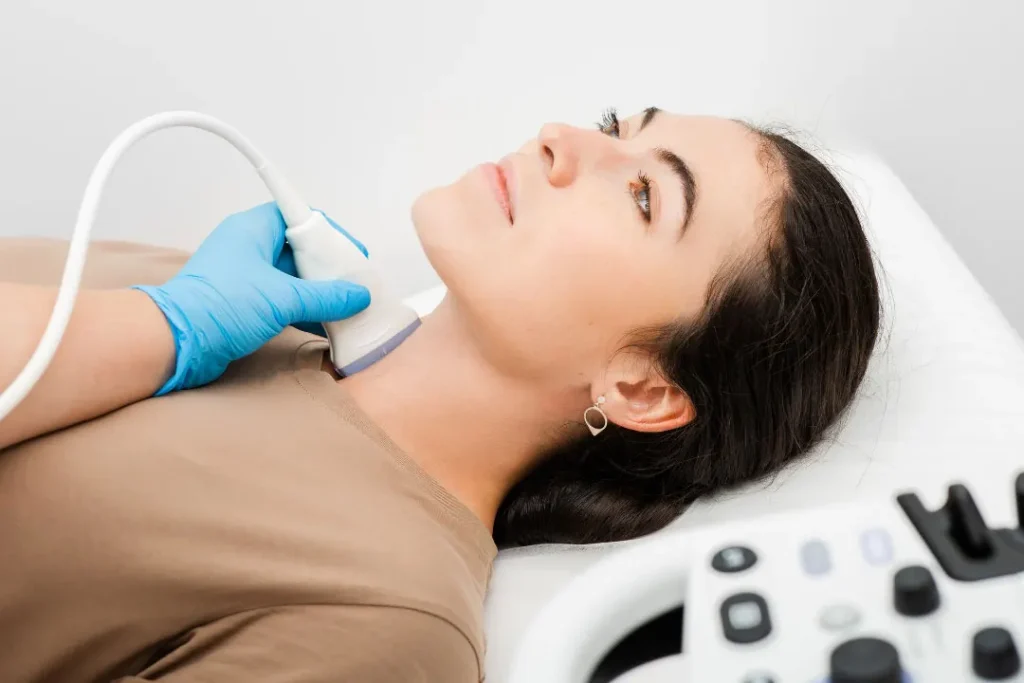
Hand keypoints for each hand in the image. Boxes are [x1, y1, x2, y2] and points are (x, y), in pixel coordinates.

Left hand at [133, 202, 369, 394]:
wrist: (176, 342)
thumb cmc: (222, 306)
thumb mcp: (284, 298)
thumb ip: (327, 297)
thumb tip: (359, 296)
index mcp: (253, 229)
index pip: (299, 216)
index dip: (329, 233)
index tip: (352, 252)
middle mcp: (248, 247)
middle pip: (299, 249)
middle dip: (329, 268)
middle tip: (354, 284)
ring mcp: (244, 276)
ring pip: (292, 277)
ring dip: (317, 292)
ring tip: (345, 307)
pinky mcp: (242, 302)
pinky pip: (281, 299)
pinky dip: (303, 308)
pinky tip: (325, 324)